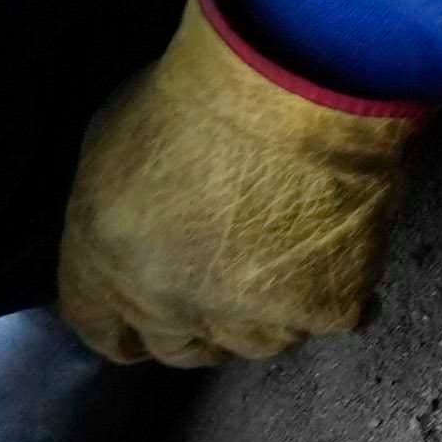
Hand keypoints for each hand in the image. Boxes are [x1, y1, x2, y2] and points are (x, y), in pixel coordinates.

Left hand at [55, 0, 415, 369]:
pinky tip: (341, 253)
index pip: (101, 330)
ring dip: (268, 313)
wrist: (289, 92)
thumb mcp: (114, 145)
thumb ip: (118, 214)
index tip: (148, 319)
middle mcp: (168, 306)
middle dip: (199, 323)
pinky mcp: (322, 310)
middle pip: (180, 349)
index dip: (127, 327)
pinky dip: (337, 291)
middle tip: (228, 283)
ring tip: (289, 258)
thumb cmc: (196, 94)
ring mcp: (248, 317)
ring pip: (257, 343)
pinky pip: (333, 315)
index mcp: (104, 265)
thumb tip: (140, 231)